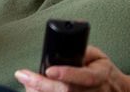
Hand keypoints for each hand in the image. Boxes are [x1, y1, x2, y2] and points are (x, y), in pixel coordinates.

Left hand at [14, 46, 129, 91]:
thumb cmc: (105, 73)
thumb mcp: (99, 56)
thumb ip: (83, 51)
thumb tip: (65, 42)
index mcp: (99, 76)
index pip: (83, 77)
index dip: (66, 74)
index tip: (49, 70)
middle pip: (66, 91)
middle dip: (42, 85)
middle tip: (23, 76)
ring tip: (25, 82)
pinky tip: (33, 90)